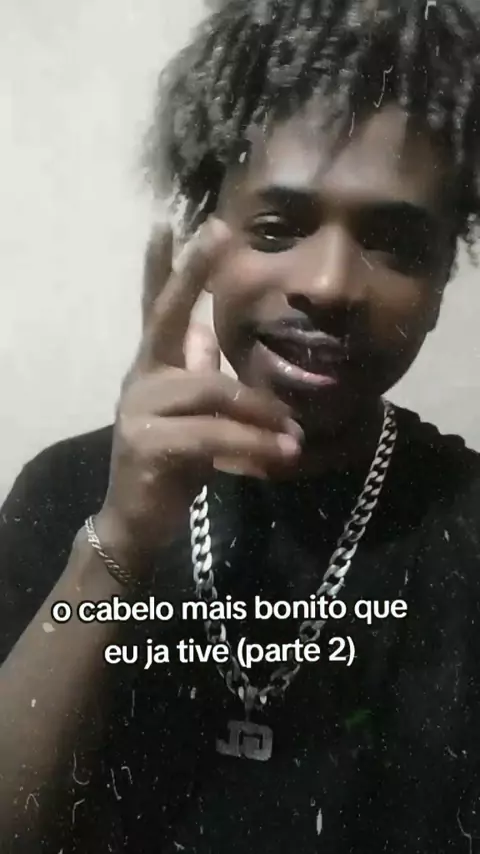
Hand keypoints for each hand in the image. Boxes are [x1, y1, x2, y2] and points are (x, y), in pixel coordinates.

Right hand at [96, 217, 301, 572]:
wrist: (137, 521)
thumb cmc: (169, 464)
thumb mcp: (189, 414)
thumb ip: (194, 373)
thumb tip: (205, 333)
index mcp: (153, 369)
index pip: (155, 310)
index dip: (161, 268)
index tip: (166, 222)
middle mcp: (140, 380)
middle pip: (167, 319)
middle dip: (192, 273)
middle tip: (216, 231)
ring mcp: (139, 410)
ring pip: (211, 391)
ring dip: (259, 413)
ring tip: (293, 437)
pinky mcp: (149, 445)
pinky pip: (212, 436)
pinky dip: (251, 446)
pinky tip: (278, 458)